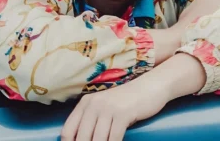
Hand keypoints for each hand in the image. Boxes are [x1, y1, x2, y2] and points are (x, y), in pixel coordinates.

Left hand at [60, 54, 205, 140]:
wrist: (151, 85)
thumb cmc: (128, 101)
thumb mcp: (105, 106)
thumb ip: (92, 119)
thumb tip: (82, 139)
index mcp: (85, 103)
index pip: (67, 131)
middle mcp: (93, 104)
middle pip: (81, 138)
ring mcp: (108, 108)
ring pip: (97, 140)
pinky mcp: (123, 113)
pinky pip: (114, 138)